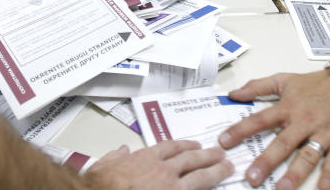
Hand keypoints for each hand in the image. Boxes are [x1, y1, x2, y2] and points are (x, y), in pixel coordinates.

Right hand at [84, 141, 233, 189]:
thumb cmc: (102, 184)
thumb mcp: (104, 164)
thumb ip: (115, 157)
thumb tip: (121, 151)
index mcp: (146, 158)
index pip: (171, 147)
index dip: (185, 145)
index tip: (194, 144)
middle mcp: (163, 170)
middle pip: (191, 159)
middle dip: (207, 155)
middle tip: (220, 153)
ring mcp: (172, 187)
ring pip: (200, 176)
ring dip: (215, 171)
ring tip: (227, 167)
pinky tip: (215, 189)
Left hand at [217, 71, 329, 189]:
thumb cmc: (315, 84)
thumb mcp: (284, 80)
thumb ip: (257, 86)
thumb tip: (233, 94)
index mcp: (288, 107)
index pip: (259, 120)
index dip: (240, 130)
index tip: (223, 142)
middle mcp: (304, 121)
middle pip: (282, 143)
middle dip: (266, 161)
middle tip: (251, 177)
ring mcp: (324, 133)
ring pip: (307, 155)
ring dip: (295, 173)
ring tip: (281, 188)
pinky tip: (322, 188)